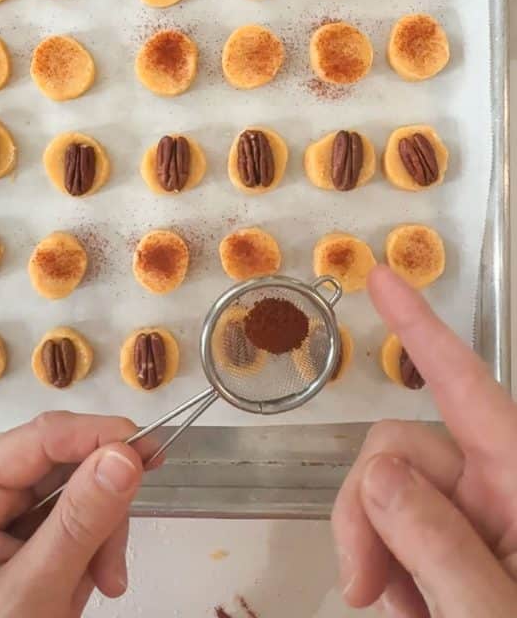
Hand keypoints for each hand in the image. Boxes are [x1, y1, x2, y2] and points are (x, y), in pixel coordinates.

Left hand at [0, 411, 156, 616]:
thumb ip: (79, 523)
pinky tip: (88, 582)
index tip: (151, 453)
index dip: (101, 436)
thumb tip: (124, 456)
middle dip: (101, 508)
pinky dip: (94, 547)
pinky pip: (76, 516)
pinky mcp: (23, 528)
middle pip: (68, 462)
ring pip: (81, 488)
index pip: (45, 436)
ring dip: (102, 535)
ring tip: (101, 584)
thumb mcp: (32, 589)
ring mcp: (3, 506)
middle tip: (115, 561)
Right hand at [333, 265, 516, 616]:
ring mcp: (487, 520)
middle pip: (403, 450)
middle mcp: (505, 486)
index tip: (381, 277)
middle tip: (360, 591)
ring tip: (400, 616)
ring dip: (379, 552)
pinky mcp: (470, 552)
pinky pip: (405, 535)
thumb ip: (438, 545)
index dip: (422, 329)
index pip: (468, 386)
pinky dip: (394, 571)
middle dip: (365, 507)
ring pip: (393, 495)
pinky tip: (412, 612)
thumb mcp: (494, 617)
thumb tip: (374, 472)